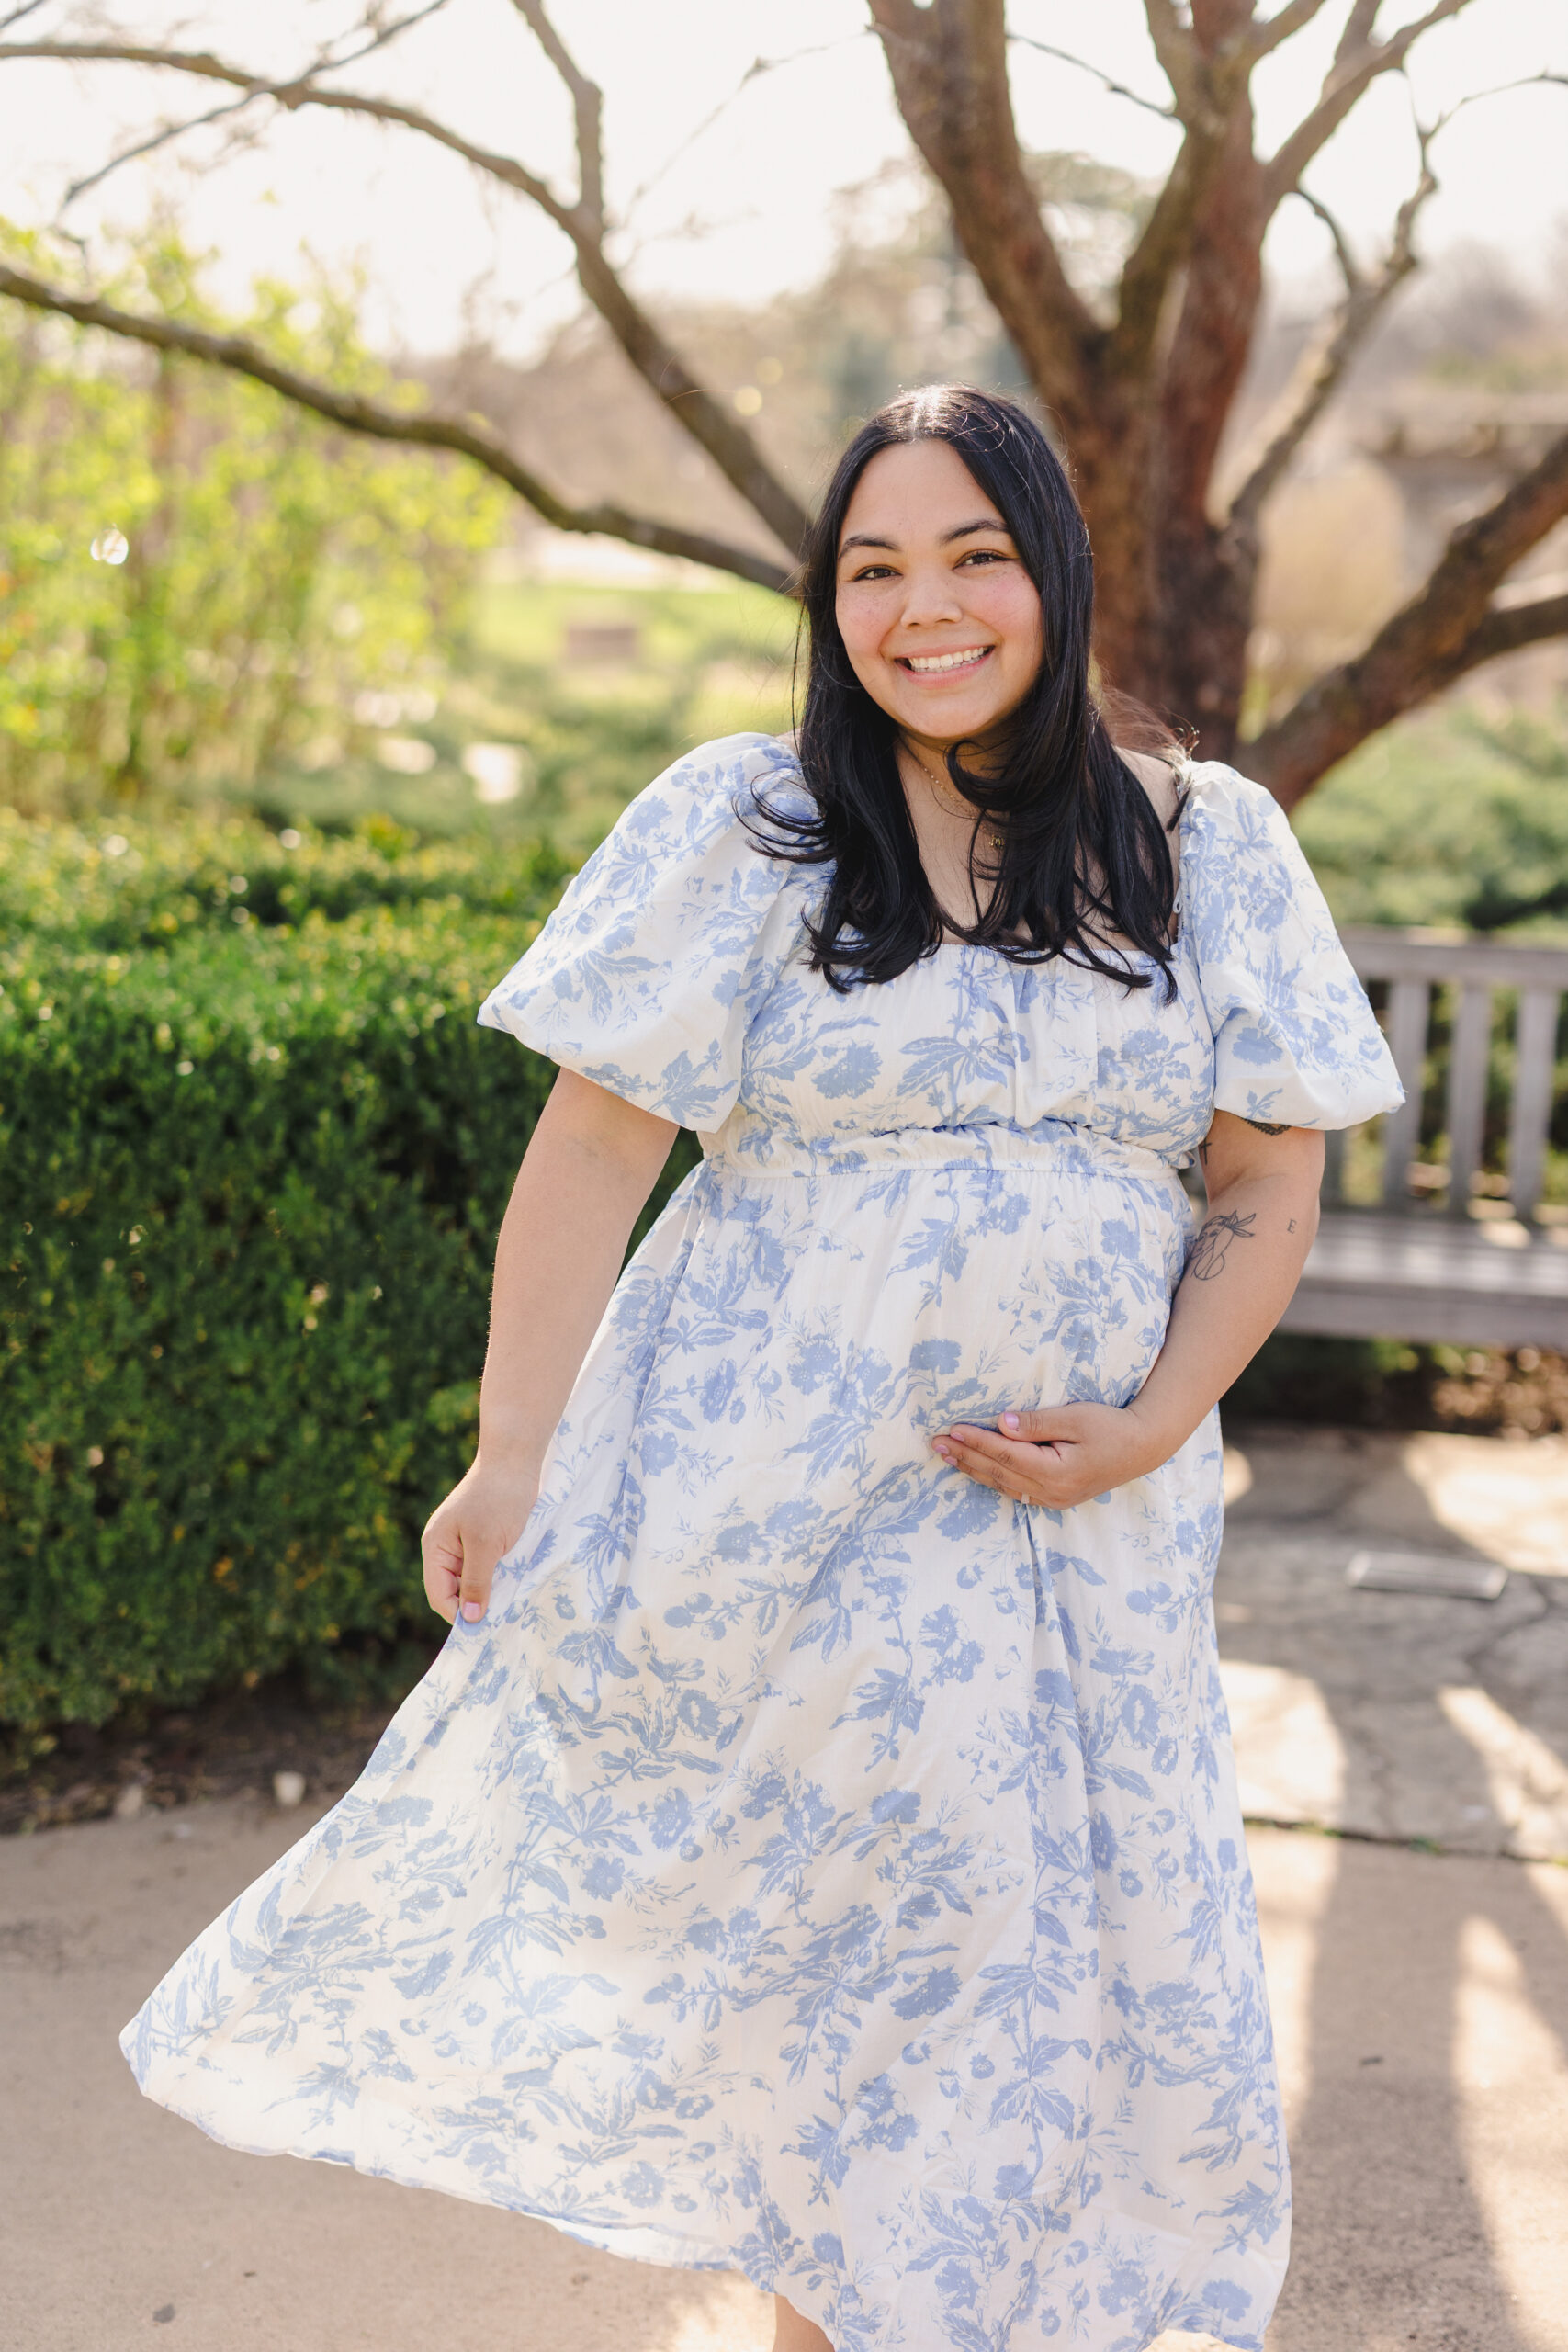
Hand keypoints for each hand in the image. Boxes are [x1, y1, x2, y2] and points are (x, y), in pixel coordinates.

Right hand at [421, 1454, 540, 1624]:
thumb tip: (470, 1620)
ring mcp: (464, 1544)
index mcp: (435, 1548)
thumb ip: (476, 1581)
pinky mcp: (484, 1540)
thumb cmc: (498, 1498)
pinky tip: (515, 1585)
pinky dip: (498, 1579)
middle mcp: (445, 1549)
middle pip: (454, 1592)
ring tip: (510, 1604)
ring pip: (473, 1582)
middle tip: (502, 1619)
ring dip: (489, 1593)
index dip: (459, 1615)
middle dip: (475, 1606)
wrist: (516, 1460)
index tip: (485, 1630)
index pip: (439, 1596)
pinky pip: (487, 1569)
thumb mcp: (486, 1543)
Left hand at [930, 1401, 1171, 1510]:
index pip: (1005, 1455)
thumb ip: (1037, 1423)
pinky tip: (977, 1471)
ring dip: (974, 1470)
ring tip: (948, 1456)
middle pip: (999, 1473)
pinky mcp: (1056, 1498)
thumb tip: (1000, 1423)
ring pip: (1004, 1485)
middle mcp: (1051, 1491)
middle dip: (966, 1458)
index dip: (977, 1442)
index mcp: (1056, 1472)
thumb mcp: (1076, 1418)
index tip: (952, 1430)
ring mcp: (1054, 1499)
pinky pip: (1016, 1491)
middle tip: (937, 1444)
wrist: (1143, 1448)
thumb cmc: (1111, 1426)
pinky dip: (993, 1479)